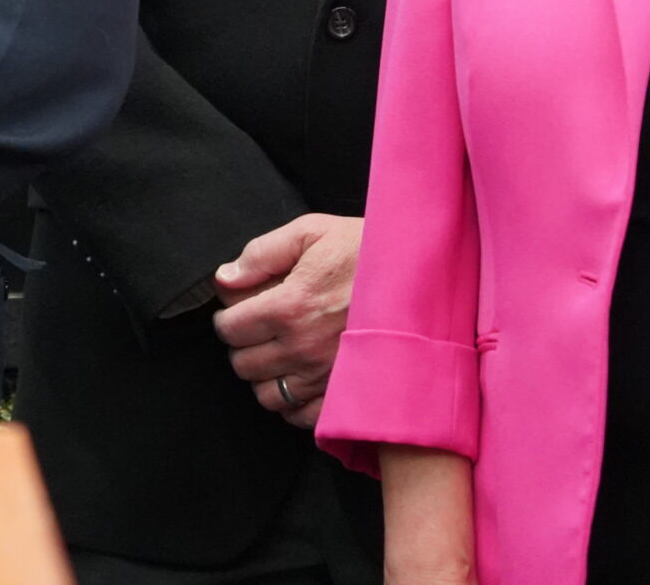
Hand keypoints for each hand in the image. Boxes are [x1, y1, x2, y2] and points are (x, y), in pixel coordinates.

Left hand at [212, 212, 361, 429]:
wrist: (424, 275)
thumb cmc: (367, 250)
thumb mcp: (311, 232)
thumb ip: (261, 254)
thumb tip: (225, 277)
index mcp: (290, 306)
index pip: (230, 329)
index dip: (227, 318)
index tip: (236, 311)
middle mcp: (304, 347)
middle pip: (244, 365)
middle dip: (242, 346)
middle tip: (256, 331)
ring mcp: (327, 376)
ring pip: (269, 396)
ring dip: (265, 377)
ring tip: (276, 356)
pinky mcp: (349, 393)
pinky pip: (304, 417)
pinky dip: (294, 405)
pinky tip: (300, 380)